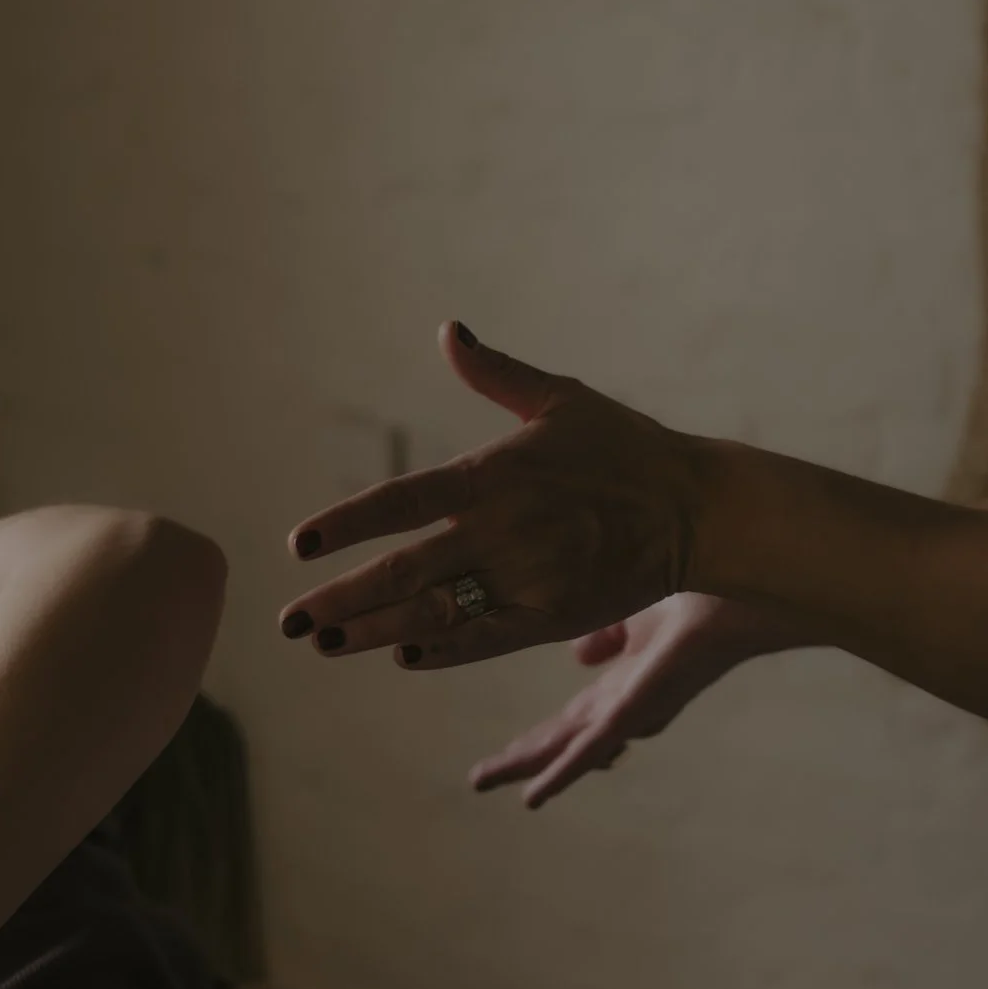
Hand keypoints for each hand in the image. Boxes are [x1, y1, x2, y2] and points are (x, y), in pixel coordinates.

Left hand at [279, 322, 702, 668]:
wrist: (698, 509)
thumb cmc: (626, 446)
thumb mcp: (560, 398)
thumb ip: (495, 374)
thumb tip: (448, 331)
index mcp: (495, 475)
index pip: (401, 502)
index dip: (346, 524)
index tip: (299, 546)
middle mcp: (503, 531)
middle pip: (404, 571)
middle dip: (341, 599)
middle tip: (289, 621)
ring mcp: (526, 580)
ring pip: (434, 614)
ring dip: (373, 632)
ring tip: (323, 643)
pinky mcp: (551, 618)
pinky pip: (482, 641)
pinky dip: (440, 652)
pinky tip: (400, 657)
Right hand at [471, 593, 803, 807]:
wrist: (740, 592)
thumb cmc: (702, 594)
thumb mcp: (635, 609)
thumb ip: (608, 633)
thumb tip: (580, 656)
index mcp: (625, 683)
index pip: (571, 719)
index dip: (538, 737)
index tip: (507, 755)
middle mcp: (627, 704)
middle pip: (562, 740)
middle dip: (522, 758)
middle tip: (477, 779)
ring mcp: (632, 712)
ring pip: (568, 749)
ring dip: (530, 768)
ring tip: (487, 782)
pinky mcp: (637, 712)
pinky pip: (590, 748)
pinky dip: (560, 774)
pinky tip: (531, 797)